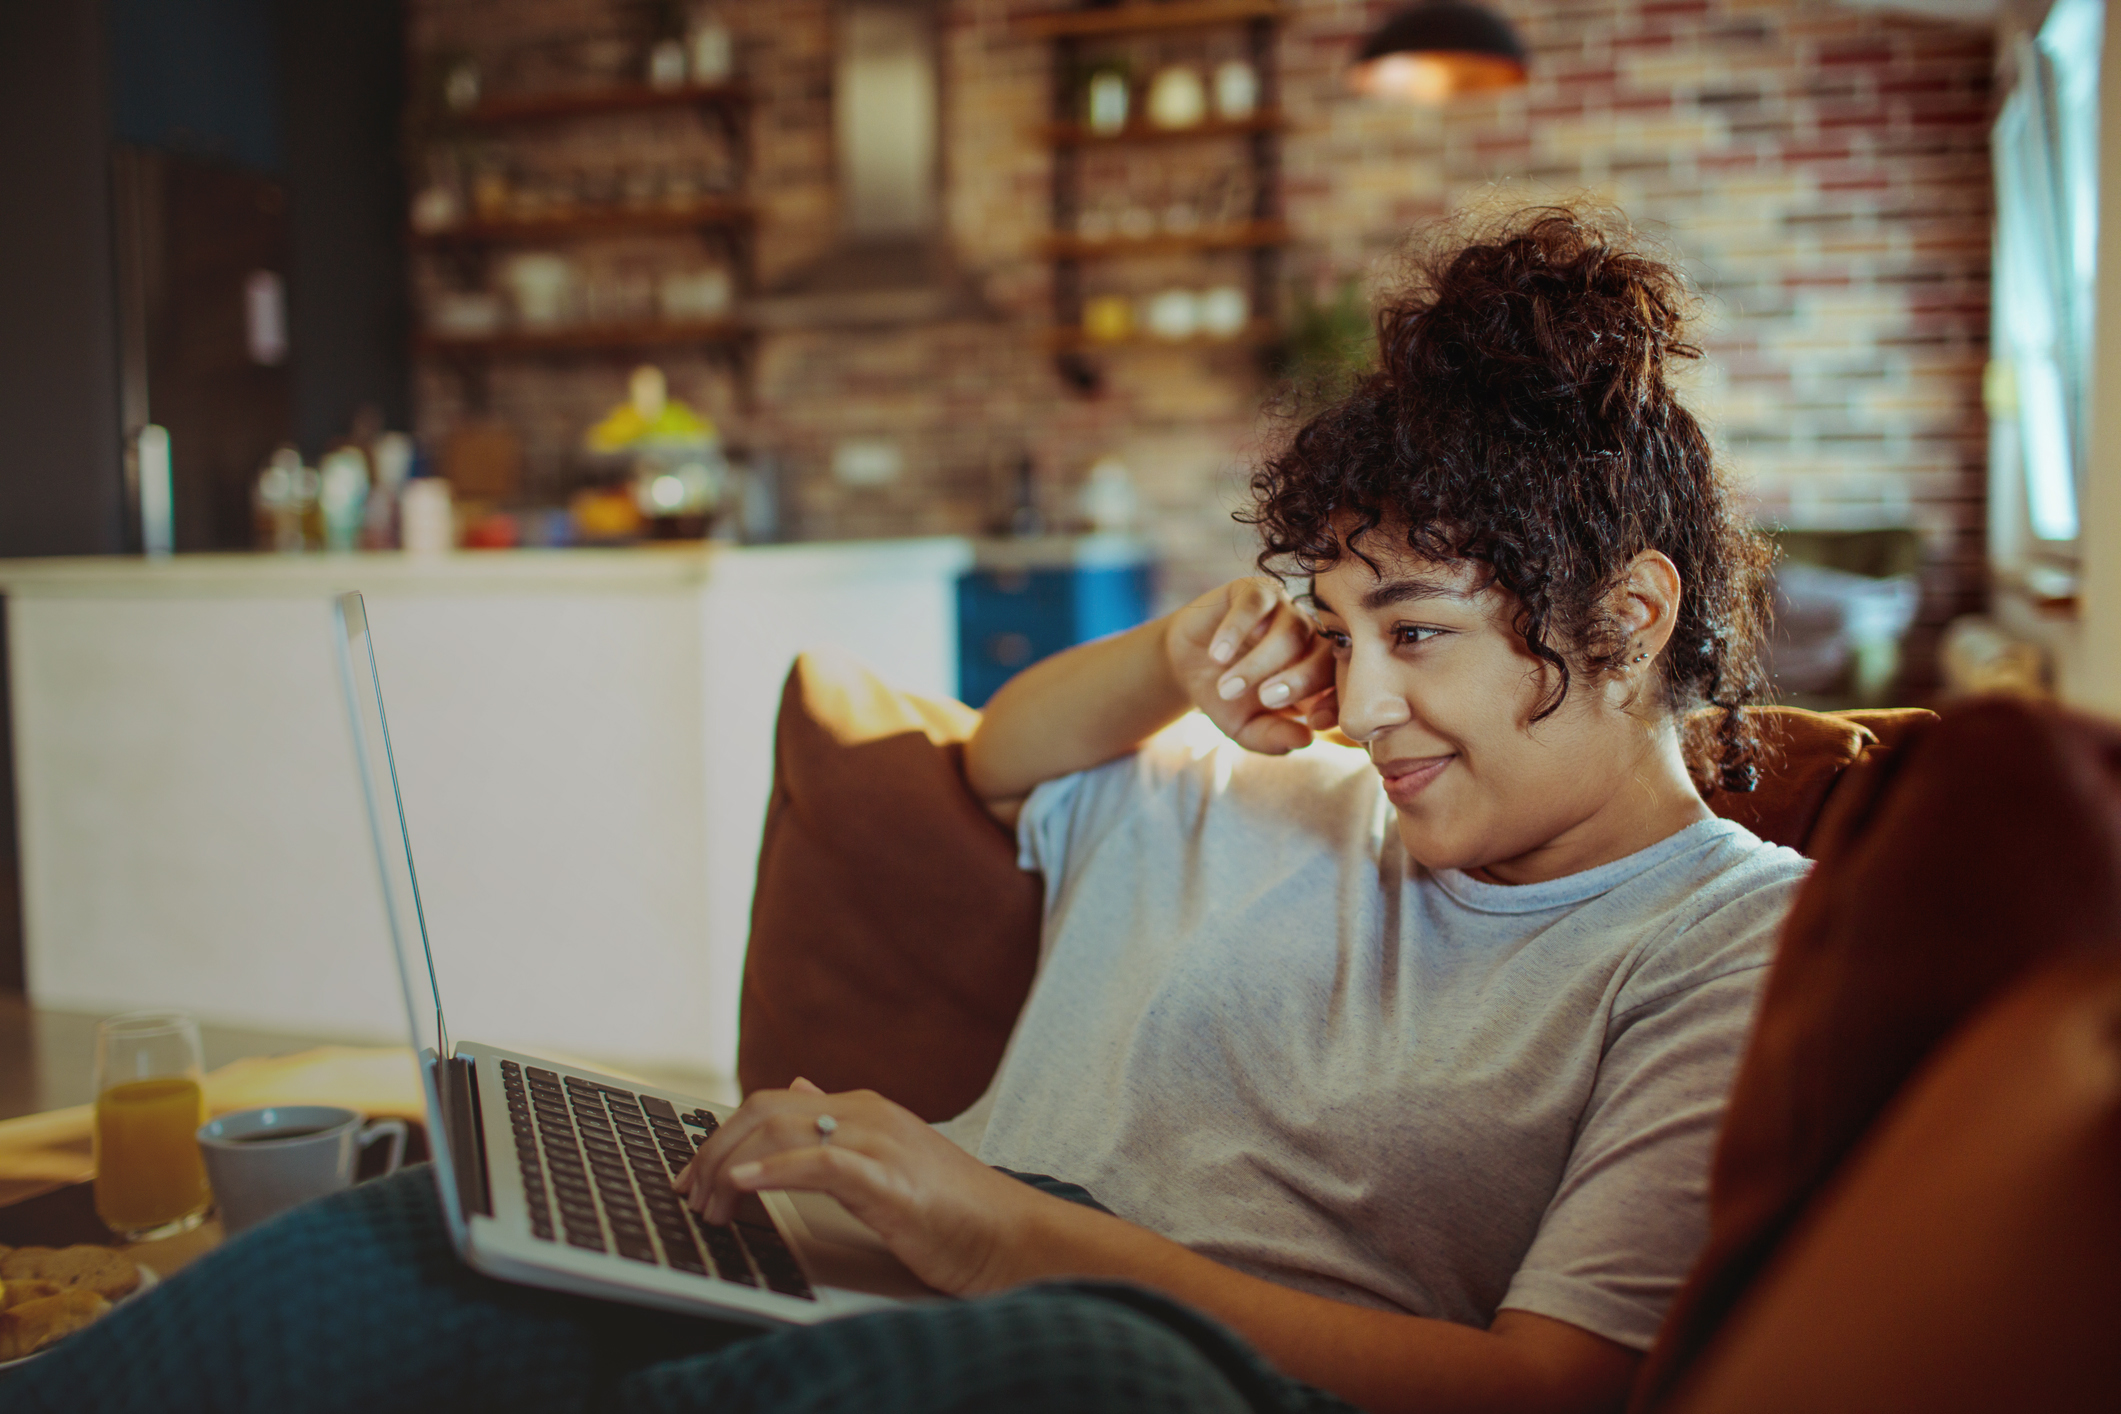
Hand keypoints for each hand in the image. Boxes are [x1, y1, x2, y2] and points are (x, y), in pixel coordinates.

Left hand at [672, 1078, 1046, 1295]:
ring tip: (709, 1205)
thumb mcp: (889, 1157)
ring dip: (729, 1168)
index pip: (772, 1103)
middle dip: (712, 1151)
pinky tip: (743, 1188)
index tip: (694, 1178)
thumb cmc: (955, 1210)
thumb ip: (841, 1125)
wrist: (1013, 1235)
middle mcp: (866, 1112)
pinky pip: (819, 1162)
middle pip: (763, 1110)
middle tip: (689, 1196)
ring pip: (780, 1127)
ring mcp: (878, 1140)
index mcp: (864, 1108)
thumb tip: (801, 1089)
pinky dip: (771, 1172)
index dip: (722, 1137)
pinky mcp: (888, 1178)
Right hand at [1164, 577, 1336, 754]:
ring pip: (1290, 631)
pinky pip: (1255, 604)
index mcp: (1318, 671)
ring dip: (1259, 663)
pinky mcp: (1254, 590)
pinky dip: (1237, 630)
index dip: (1334, 702)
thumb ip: (1274, 737)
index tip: (1313, 722)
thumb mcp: (1246, 728)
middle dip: (1300, 680)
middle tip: (1268, 699)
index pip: (1342, 683)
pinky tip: (1219, 655)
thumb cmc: (1225, 698)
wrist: (1184, 666)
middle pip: (1324, 653)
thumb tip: (1305, 740)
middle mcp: (1309, 637)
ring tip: (1228, 687)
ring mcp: (1284, 610)